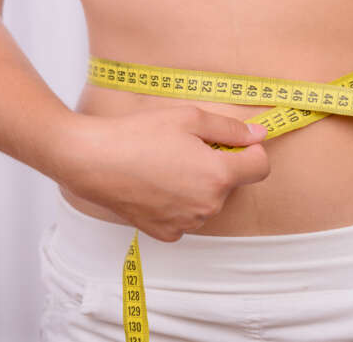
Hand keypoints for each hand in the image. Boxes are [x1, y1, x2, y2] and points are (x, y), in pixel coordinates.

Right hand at [55, 106, 269, 241]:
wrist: (92, 160)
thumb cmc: (138, 135)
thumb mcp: (190, 118)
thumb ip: (231, 129)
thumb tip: (260, 135)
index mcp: (218, 176)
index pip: (261, 168)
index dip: (250, 152)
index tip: (231, 144)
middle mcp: (208, 205)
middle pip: (232, 183)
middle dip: (219, 166)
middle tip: (186, 149)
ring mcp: (188, 222)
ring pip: (209, 200)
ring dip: (199, 185)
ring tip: (167, 166)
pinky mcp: (168, 233)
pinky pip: (188, 216)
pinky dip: (180, 202)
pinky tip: (157, 185)